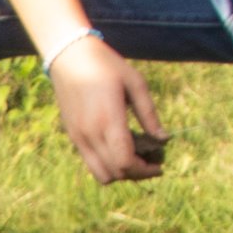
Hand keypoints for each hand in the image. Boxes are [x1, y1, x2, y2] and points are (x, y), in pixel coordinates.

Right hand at [51, 43, 167, 184]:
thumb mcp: (135, 83)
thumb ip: (149, 113)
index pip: (125, 162)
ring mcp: (79, 138)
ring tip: (135, 159)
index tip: (159, 164)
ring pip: (102, 174)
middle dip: (137, 173)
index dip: (144, 170)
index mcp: (108, 120)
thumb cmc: (106, 65)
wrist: (69, 57)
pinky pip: (92, 164)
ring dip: (121, 173)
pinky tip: (119, 150)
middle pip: (116, 173)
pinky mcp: (73, 137)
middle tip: (152, 162)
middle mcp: (90, 134)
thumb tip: (163, 138)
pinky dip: (108, 165)